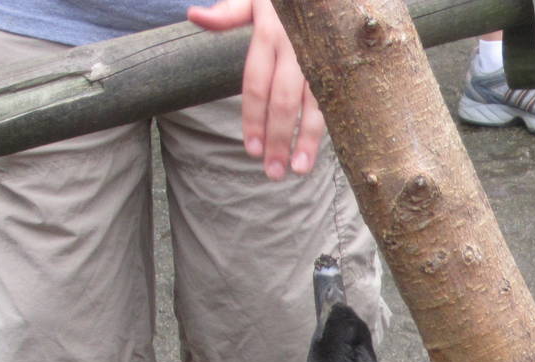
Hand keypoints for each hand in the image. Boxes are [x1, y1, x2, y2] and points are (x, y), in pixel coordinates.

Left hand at [187, 0, 325, 179]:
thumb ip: (226, 12)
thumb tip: (194, 16)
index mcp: (269, 34)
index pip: (256, 84)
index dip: (253, 118)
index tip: (251, 150)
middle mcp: (295, 50)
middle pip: (283, 102)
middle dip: (278, 139)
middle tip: (272, 173)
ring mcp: (320, 61)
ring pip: (313, 106)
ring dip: (307, 141)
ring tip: (300, 170)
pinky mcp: (340, 68)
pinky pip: (332, 102)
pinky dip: (326, 127)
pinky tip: (321, 151)